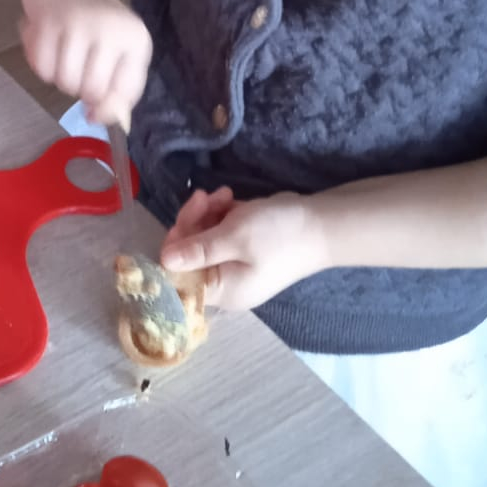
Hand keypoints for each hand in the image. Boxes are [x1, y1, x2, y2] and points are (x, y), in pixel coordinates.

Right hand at [20, 0, 151, 124]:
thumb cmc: (102, 25)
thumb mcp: (123, 53)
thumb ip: (119, 90)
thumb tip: (96, 118)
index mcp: (135, 38)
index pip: (124, 92)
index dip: (110, 105)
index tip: (100, 103)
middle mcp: (108, 28)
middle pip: (91, 90)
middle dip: (84, 92)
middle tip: (83, 75)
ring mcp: (75, 23)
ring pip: (65, 83)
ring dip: (63, 82)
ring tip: (68, 63)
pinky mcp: (46, 23)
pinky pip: (41, 70)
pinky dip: (44, 70)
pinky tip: (51, 53)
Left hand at [162, 189, 329, 312]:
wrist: (324, 223)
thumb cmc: (278, 234)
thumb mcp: (234, 238)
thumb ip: (196, 250)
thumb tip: (162, 262)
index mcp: (222, 291)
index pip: (179, 278)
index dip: (174, 249)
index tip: (181, 223)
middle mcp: (226, 283)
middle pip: (189, 254)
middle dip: (193, 222)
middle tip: (202, 197)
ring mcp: (236, 265)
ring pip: (204, 238)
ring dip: (207, 213)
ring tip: (224, 195)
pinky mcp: (245, 248)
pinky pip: (221, 232)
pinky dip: (222, 215)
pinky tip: (231, 198)